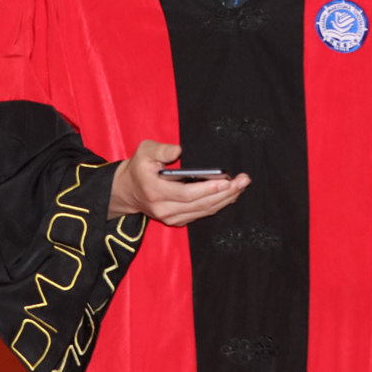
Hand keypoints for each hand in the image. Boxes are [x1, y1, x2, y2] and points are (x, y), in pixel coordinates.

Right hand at [107, 140, 250, 226]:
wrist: (127, 191)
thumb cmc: (139, 167)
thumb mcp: (143, 151)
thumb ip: (160, 150)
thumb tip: (178, 150)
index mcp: (155, 192)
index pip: (186, 194)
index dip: (207, 189)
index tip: (226, 181)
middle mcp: (163, 209)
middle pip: (200, 204)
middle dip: (225, 193)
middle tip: (243, 180)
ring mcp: (171, 218)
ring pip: (204, 211)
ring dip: (225, 199)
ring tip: (242, 185)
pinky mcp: (177, 221)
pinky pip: (202, 214)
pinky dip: (218, 204)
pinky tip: (230, 194)